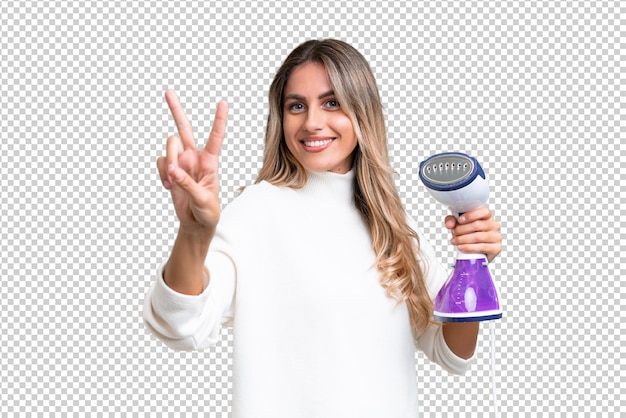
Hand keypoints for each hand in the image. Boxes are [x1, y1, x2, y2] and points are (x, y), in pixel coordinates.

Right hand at [156, 90, 227, 231]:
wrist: (196, 223)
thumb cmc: (208, 212)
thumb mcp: (203, 199)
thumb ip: (188, 184)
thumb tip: (173, 171)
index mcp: (210, 161)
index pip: (215, 137)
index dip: (219, 120)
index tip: (223, 102)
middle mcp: (195, 156)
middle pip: (184, 127)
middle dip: (175, 110)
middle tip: (168, 91)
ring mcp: (181, 162)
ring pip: (169, 146)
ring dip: (169, 161)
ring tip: (172, 181)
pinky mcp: (171, 170)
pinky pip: (161, 162)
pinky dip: (162, 172)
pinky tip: (168, 185)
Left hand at [445, 207, 501, 262]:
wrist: (475, 253)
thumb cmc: (468, 235)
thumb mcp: (458, 225)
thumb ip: (452, 220)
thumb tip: (450, 224)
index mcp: (487, 216)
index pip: (483, 211)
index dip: (471, 215)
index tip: (459, 220)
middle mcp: (494, 225)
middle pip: (477, 225)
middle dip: (462, 230)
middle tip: (454, 233)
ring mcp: (496, 237)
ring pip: (478, 236)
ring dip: (463, 239)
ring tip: (455, 241)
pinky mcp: (496, 248)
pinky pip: (482, 247)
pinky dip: (469, 248)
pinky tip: (461, 247)